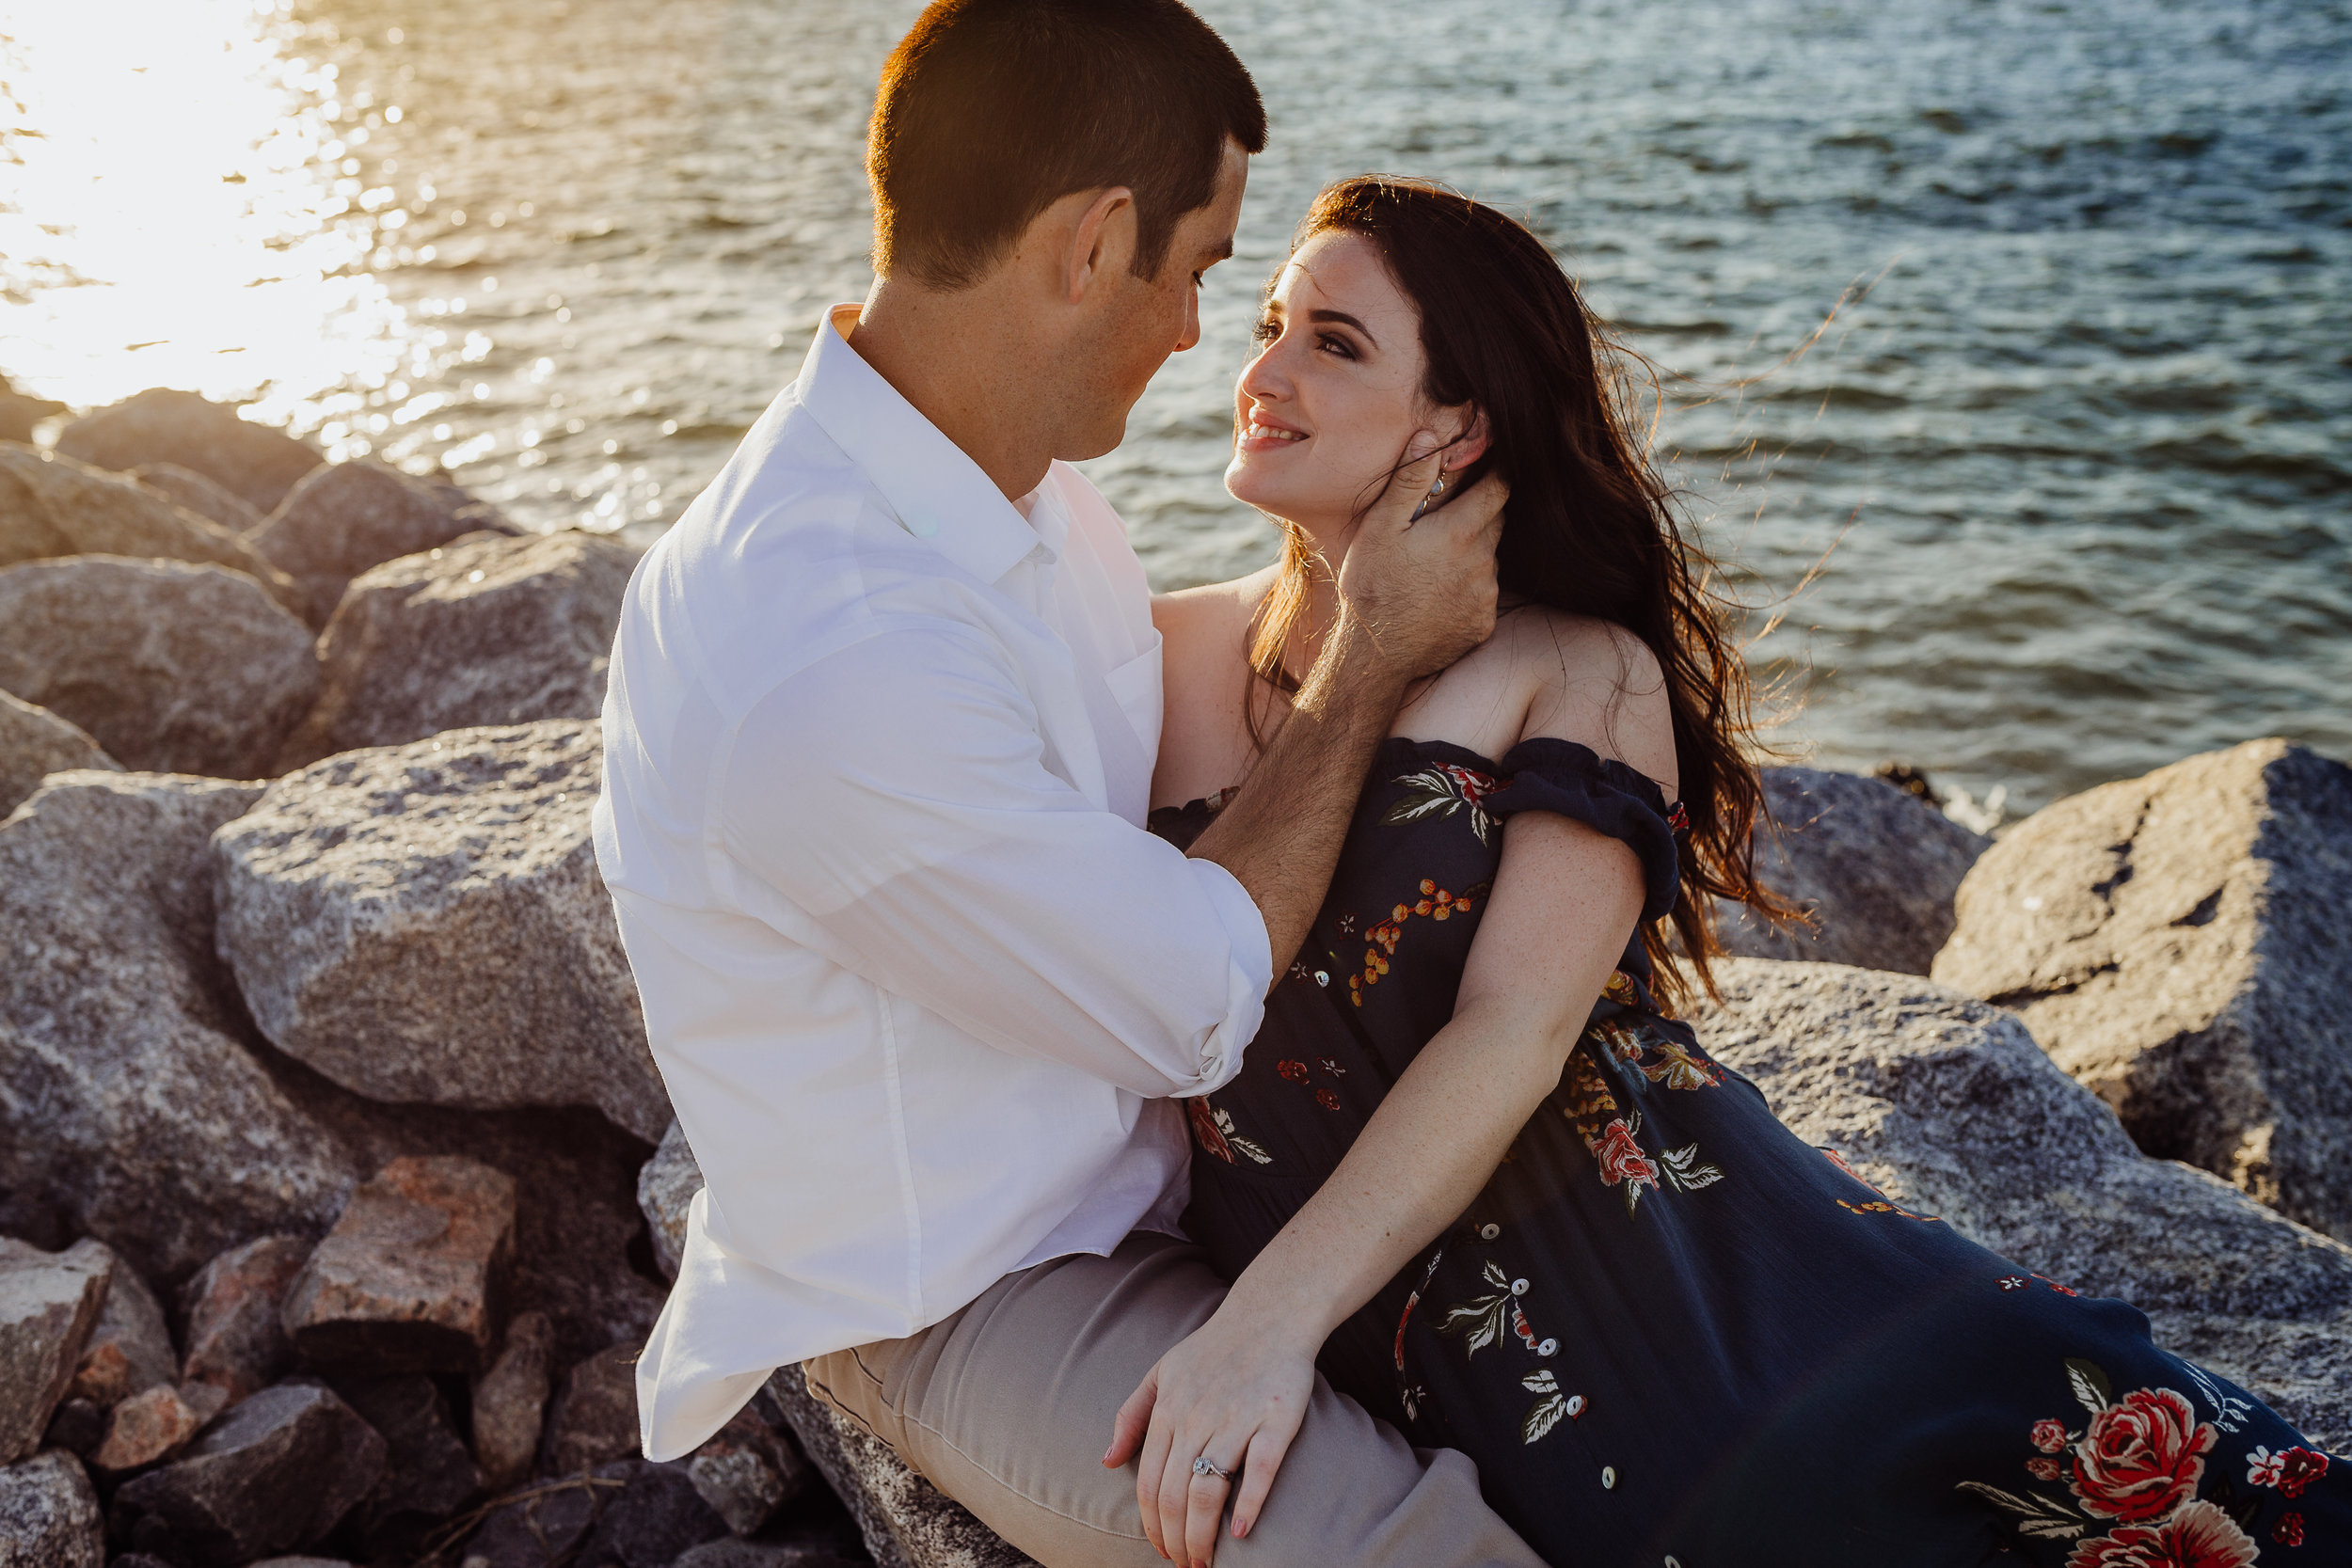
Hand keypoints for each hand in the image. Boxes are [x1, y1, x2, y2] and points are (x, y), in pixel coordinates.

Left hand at [1103, 1302, 1317, 1565]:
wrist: (1269, 1314)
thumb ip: (1132, 1415)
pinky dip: (1249, 1503)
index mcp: (1168, 1409)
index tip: (1159, 1548)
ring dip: (1201, 1534)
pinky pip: (1260, 1468)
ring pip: (1209, 1489)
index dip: (1151, 1524)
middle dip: (1174, 1539)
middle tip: (1182, 1564)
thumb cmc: (1213, 1348)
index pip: (1150, 1482)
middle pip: (1176, 1494)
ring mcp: (1237, 1417)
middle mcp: (1197, 1416)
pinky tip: (1240, 1533)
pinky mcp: (1276, 1419)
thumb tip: (1107, 1462)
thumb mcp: (1161, 1372)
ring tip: (1202, 1560)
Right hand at [1334, 435, 1506, 679]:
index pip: (1499, 488)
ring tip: (1433, 565)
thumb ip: (1410, 480)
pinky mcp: (1483, 624)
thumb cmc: (1372, 586)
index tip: (1488, 467)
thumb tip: (1431, 437)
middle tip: (1445, 520)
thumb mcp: (1381, 526)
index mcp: (1462, 532)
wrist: (1375, 656)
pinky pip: (1483, 596)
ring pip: (1489, 561)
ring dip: (1471, 555)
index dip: (1496, 473)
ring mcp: (1487, 597)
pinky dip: (1467, 590)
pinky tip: (1436, 596)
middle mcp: (1484, 563)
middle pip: (1496, 523)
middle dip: (1479, 514)